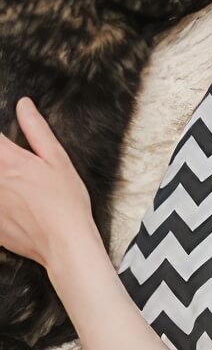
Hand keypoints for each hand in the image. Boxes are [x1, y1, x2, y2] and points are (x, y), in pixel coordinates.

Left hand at [0, 98, 99, 266]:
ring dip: (3, 182)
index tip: (4, 144)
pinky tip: (15, 203)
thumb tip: (24, 106)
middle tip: (18, 170)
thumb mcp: (59, 161)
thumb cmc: (66, 202)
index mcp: (10, 161)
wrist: (64, 243)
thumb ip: (37, 131)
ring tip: (20, 188)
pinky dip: (1, 200)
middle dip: (2, 158)